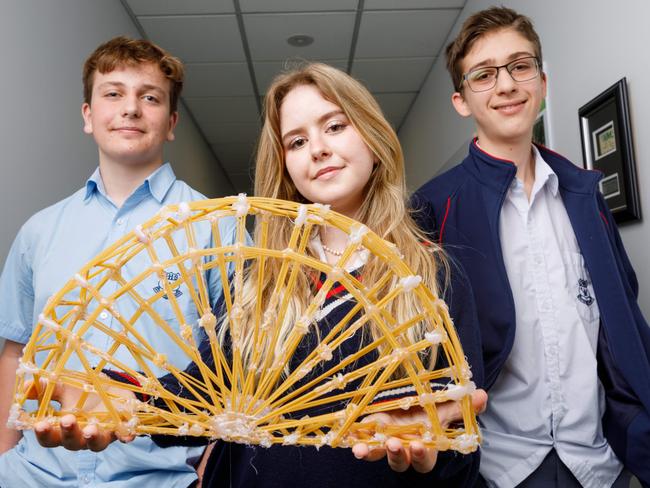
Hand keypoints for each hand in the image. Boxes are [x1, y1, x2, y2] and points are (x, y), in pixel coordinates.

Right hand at [25, 379, 135, 451]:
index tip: (40, 424)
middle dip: (68, 433)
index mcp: (64, 429)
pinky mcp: (122, 428)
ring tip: (90, 429)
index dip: (44, 434)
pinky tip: (126, 437)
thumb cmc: (83, 391)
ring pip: (96, 444)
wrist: (113, 388)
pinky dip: (126, 437)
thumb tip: (26, 386)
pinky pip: (125, 436)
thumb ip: (47, 388)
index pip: (50, 437)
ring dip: (92, 437)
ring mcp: (103, 433)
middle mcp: (82, 436)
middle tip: (67, 420)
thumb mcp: (65, 387)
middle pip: (72, 443)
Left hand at [351, 389, 486, 472]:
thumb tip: (482, 395)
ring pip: (376, 453)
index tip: (419, 444)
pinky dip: (352, 437)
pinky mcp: (369, 429)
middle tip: (393, 445)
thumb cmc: (429, 411)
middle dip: (396, 455)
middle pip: (399, 461)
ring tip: (360, 450)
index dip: (421, 455)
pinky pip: (359, 438)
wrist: (408, 403)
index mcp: (424, 445)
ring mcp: (384, 439)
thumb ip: (463, 406)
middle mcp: (403, 447)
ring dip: (368, 452)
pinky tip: (345, 435)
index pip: (424, 458)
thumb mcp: (445, 409)